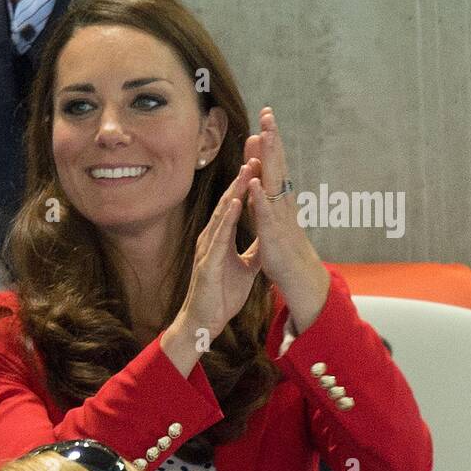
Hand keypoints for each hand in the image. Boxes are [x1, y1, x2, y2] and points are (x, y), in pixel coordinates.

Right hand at [162, 163, 261, 375]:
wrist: (205, 320)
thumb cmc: (221, 295)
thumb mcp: (246, 268)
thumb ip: (253, 250)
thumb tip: (266, 239)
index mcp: (222, 237)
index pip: (237, 203)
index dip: (249, 182)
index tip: (261, 161)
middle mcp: (213, 236)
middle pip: (230, 200)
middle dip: (243, 176)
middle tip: (255, 150)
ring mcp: (208, 247)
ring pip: (223, 212)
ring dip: (236, 190)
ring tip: (247, 167)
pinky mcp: (208, 260)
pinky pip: (219, 235)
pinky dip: (228, 217)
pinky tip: (236, 202)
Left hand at [243, 107, 329, 330]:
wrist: (296, 275)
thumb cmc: (281, 246)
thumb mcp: (268, 216)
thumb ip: (262, 197)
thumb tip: (255, 177)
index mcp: (278, 197)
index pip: (274, 163)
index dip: (269, 141)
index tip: (265, 117)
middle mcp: (282, 201)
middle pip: (277, 164)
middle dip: (273, 139)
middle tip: (268, 113)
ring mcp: (279, 216)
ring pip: (274, 182)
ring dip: (269, 159)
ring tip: (264, 136)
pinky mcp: (274, 234)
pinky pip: (265, 213)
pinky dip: (260, 198)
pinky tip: (253, 182)